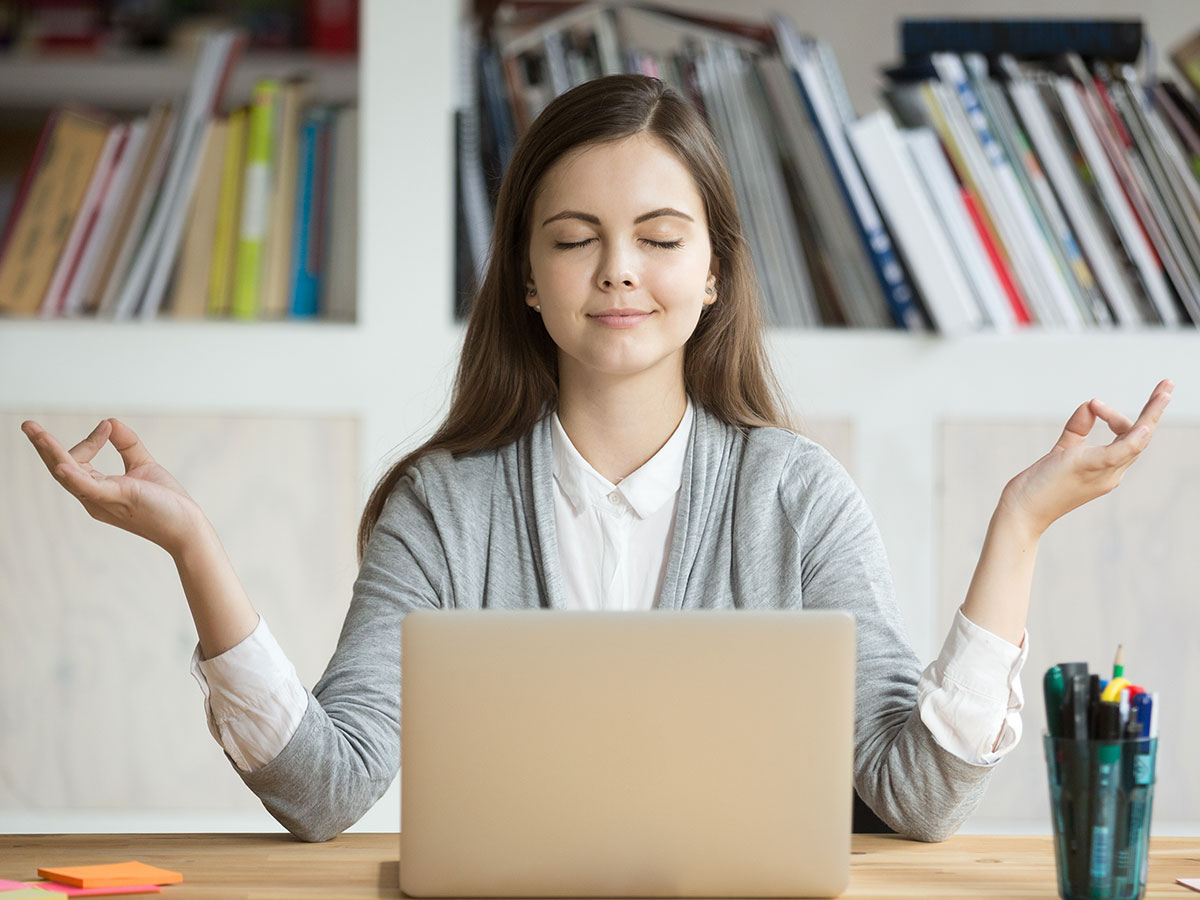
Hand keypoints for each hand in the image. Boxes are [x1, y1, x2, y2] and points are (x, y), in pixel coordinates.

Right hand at [22, 417, 206, 556]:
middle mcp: (93, 498)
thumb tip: (109, 421)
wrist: (187, 527)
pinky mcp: (117, 500)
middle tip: (27, 425)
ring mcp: (103, 500)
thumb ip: (127, 444)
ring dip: (51, 452)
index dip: (90, 439)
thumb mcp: (143, 465)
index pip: (78, 460)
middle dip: (43, 446)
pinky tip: (61, 465)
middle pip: (61, 468)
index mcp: (98, 489)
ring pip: (68, 475)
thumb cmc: (166, 502)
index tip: (107, 427)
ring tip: (35, 433)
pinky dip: (74, 476)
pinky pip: (89, 489)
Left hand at [998, 379, 1173, 538]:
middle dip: (1155, 410)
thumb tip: (1088, 405)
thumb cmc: (1038, 485)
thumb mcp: (1062, 451)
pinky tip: (1146, 424)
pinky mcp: (1090, 467)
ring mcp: (1104, 472)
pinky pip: (1120, 451)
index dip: (1113, 416)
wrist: (1021, 511)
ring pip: (1138, 439)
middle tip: (1168, 384)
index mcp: (1107, 469)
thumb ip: (1077, 429)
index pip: (1126, 437)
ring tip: (1166, 389)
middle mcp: (1111, 473)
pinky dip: (1134, 437)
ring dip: (1153, 413)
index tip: (1092, 404)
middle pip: (1141, 437)